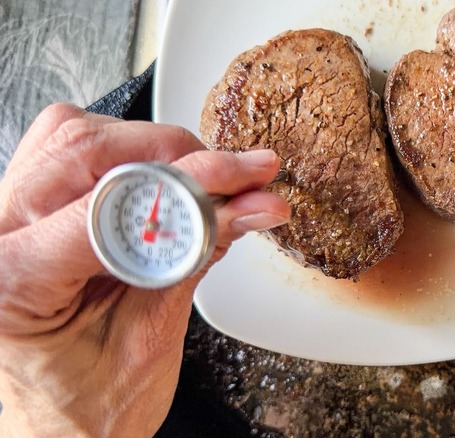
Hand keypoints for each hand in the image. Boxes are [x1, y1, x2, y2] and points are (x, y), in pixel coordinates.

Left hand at [0, 104, 290, 436]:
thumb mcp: (149, 341)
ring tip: (206, 183)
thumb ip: (195, 260)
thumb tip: (249, 205)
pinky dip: (132, 159)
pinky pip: (74, 155)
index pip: (105, 205)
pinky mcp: (28, 212)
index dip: (188, 186)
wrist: (53, 431)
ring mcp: (5, 219)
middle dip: (176, 156)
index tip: (246, 182)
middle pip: (83, 147)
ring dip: (153, 151)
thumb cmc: (81, 410)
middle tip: (241, 176)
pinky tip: (167, 185)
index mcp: (10, 281)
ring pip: (75, 136)